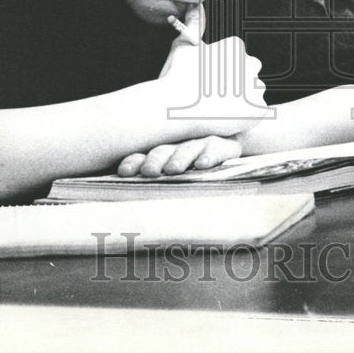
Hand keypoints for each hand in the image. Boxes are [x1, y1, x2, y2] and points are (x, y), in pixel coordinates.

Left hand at [117, 136, 242, 176]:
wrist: (229, 146)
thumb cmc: (193, 168)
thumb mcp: (173, 178)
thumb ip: (153, 185)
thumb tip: (126, 207)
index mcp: (160, 154)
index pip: (142, 156)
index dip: (133, 162)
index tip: (125, 172)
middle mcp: (177, 147)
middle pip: (163, 151)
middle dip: (154, 160)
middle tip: (149, 171)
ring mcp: (200, 144)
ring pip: (187, 148)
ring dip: (179, 158)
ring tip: (173, 169)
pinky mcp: (223, 146)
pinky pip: (215, 149)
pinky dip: (209, 155)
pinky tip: (203, 164)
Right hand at [160, 11, 268, 134]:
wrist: (174, 107)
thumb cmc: (176, 77)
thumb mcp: (183, 45)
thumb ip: (193, 26)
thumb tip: (195, 8)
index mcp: (235, 47)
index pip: (238, 57)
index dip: (224, 69)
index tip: (212, 78)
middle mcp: (250, 64)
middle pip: (249, 72)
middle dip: (238, 81)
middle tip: (217, 93)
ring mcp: (256, 87)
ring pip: (254, 92)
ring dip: (243, 99)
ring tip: (221, 107)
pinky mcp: (258, 109)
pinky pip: (258, 111)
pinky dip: (247, 116)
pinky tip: (228, 116)